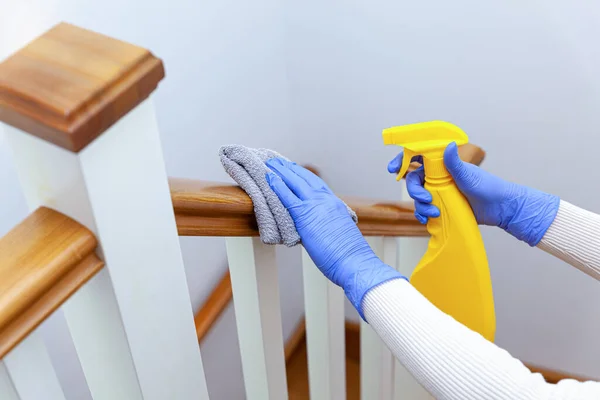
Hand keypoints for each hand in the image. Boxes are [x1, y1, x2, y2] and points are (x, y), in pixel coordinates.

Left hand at [265, 158, 404, 318]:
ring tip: (272, 163)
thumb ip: (326, 227)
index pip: (317, 185)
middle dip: (291, 169)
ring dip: (282, 171)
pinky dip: (278, 186)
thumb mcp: (339, 235)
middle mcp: (327, 201)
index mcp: (336, 205)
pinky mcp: (305, 216)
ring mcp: (317, 206)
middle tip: (280, 162)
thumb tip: (312, 232)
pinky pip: (288, 196)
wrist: (355, 263)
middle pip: (305, 178)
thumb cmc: (349, 257)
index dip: (304, 176)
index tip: (295, 170)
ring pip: (295, 182)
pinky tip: (269, 178)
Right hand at [388, 142, 559, 245]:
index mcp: (442, 165)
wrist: (501, 209)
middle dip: (414, 190)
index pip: (418, 157)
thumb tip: (448, 145)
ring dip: (420, 206)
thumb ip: (455, 163)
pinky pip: (425, 210)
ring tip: (433, 213)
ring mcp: (439, 192)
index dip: (403, 160)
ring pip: (418, 197)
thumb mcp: (469, 176)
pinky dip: (423, 215)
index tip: (394, 169)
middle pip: (414, 180)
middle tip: (425, 199)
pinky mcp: (442, 207)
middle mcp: (438, 177)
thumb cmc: (488, 188)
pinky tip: (428, 220)